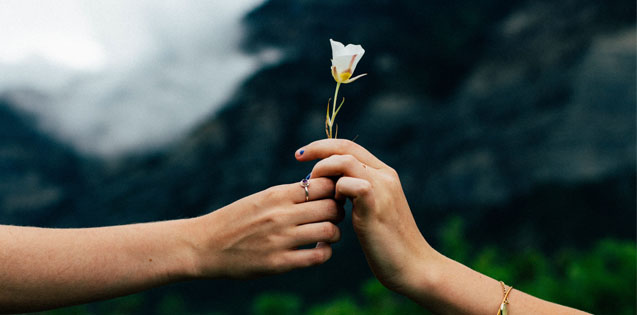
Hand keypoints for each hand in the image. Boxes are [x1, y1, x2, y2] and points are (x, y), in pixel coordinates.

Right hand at [189, 178, 343, 278]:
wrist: (204, 245)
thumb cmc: (235, 220)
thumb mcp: (260, 198)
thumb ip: (288, 194)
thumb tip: (319, 187)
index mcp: (277, 195)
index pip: (323, 185)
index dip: (334, 190)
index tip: (332, 196)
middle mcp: (281, 215)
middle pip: (331, 207)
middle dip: (338, 211)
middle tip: (334, 215)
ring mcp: (281, 240)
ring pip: (329, 231)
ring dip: (334, 233)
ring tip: (327, 234)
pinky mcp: (279, 263)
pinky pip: (317, 257)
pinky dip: (325, 252)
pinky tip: (318, 250)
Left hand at [296, 139, 434, 295]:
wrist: (413, 266)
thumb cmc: (388, 243)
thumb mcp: (371, 211)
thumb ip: (356, 194)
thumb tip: (331, 186)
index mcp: (384, 174)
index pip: (350, 146)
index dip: (324, 146)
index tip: (302, 154)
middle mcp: (385, 176)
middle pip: (345, 148)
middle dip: (317, 150)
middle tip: (299, 159)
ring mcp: (382, 189)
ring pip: (345, 161)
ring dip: (324, 171)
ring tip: (316, 189)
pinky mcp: (376, 206)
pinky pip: (350, 184)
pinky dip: (335, 191)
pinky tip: (335, 207)